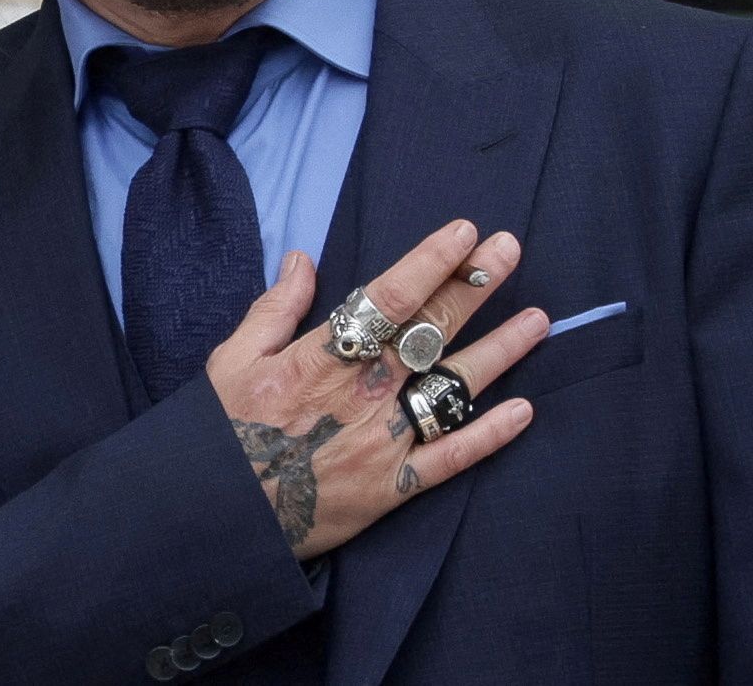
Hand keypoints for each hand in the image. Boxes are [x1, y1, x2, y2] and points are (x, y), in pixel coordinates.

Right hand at [205, 220, 545, 561]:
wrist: (214, 520)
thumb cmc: (220, 435)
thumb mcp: (233, 360)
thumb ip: (276, 307)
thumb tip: (304, 258)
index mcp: (321, 359)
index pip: (388, 299)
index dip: (430, 263)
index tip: (465, 231)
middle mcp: (362, 395)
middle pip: (429, 331)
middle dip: (472, 287)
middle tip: (509, 249)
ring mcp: (382, 442)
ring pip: (452, 389)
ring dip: (499, 352)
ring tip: (538, 320)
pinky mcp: (391, 488)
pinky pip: (448, 460)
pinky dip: (487, 437)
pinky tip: (524, 411)